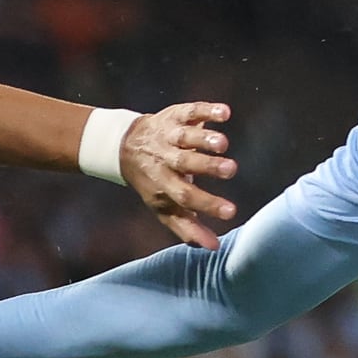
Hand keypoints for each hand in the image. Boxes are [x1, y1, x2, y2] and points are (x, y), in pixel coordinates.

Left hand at [122, 101, 239, 246]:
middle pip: (185, 163)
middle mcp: (165, 159)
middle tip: (231, 169)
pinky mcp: (175, 116)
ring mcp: (169, 136)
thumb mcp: (164, 206)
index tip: (231, 212)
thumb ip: (187, 226)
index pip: (185, 196)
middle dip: (208, 166)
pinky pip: (190, 111)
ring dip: (205, 139)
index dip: (207, 205)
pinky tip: (224, 113)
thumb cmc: (154, 182)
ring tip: (223, 144)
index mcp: (164, 184)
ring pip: (185, 136)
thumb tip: (214, 246)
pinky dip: (207, 110)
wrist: (125, 146)